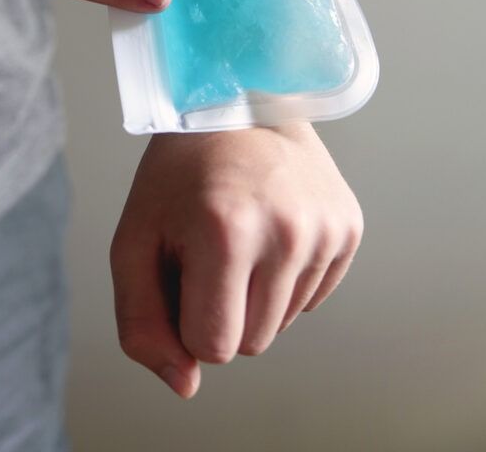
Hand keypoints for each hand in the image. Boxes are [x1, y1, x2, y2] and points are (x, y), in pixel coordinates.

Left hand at [109, 121, 362, 397]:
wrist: (238, 101)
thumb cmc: (180, 174)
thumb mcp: (134, 240)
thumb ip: (142, 324)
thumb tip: (186, 385)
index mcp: (227, 232)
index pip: (213, 348)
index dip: (187, 318)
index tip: (184, 268)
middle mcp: (287, 231)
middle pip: (253, 343)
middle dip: (223, 309)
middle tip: (211, 245)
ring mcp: (326, 227)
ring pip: (283, 323)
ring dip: (255, 293)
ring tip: (242, 231)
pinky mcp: (350, 225)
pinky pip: (312, 297)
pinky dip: (287, 276)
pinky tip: (271, 228)